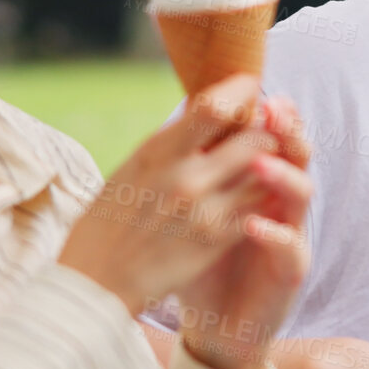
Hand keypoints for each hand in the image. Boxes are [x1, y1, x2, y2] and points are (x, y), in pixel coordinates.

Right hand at [58, 74, 293, 316]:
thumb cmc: (108, 223)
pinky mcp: (216, 241)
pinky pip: (258, 207)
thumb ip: (170, 144)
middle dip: (267, 129)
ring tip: (269, 161)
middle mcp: (184, 176)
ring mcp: (204, 210)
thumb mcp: (131, 169)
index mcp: (157, 151)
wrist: (96, 284)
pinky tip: (261, 195)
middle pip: (253, 136)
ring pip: (264, 172)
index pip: (213, 105)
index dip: (241, 89)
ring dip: (272, 163)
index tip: (250, 84)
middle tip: (268, 128)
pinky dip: (264, 196)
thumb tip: (204, 113)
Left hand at [177, 96, 312, 368]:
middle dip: (286, 130)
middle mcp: (280, 202)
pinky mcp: (290, 272)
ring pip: (303, 194)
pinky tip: (253, 225)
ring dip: (283, 174)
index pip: (271, 135)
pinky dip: (274, 234)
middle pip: (296, 154)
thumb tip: (176, 118)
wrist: (212, 327)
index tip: (253, 87)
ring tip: (259, 163)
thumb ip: (193, 171)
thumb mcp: (190, 211)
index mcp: (258, 181)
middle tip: (271, 110)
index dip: (267, 112)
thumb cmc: (198, 263)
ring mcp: (290, 235)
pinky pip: (291, 248)